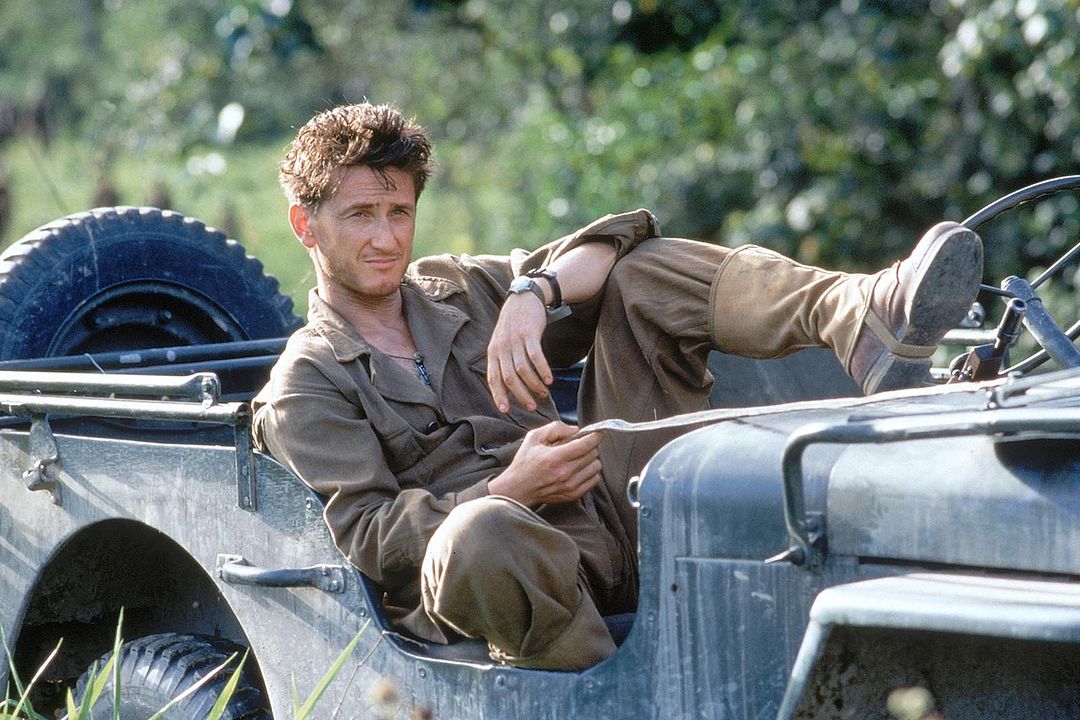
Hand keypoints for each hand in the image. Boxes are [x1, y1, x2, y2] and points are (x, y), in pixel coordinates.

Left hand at [486, 290, 552, 412]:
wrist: (523, 299)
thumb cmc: (514, 326)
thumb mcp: (502, 343)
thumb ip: (503, 363)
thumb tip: (508, 389)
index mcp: (493, 352)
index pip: (493, 378)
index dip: (499, 395)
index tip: (506, 410)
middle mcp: (502, 348)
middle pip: (509, 378)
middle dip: (521, 395)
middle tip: (532, 406)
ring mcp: (515, 340)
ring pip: (523, 369)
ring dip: (534, 385)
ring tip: (543, 394)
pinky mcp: (529, 334)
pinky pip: (536, 357)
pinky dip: (543, 370)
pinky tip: (549, 380)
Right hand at [487, 422, 601, 506]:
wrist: (518, 489)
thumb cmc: (525, 462)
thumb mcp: (534, 437)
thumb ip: (555, 428)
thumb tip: (575, 430)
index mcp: (555, 457)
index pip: (586, 444)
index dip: (596, 435)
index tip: (598, 432)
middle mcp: (565, 473)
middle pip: (593, 454)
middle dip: (590, 446)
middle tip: (581, 444)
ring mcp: (570, 486)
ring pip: (596, 467)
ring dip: (591, 459)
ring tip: (579, 457)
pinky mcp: (573, 495)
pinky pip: (594, 480)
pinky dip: (590, 472)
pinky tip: (579, 469)